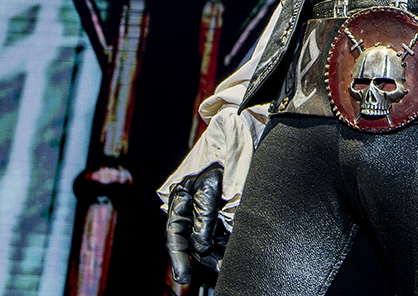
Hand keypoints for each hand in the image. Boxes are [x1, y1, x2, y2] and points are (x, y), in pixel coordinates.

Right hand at [164, 163, 225, 289]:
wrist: (242, 138)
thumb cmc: (223, 156)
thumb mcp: (211, 184)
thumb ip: (205, 214)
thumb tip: (201, 245)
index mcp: (179, 201)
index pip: (175, 236)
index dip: (179, 258)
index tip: (184, 278)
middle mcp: (189, 209)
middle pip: (192, 242)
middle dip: (204, 258)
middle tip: (220, 269)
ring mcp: (206, 211)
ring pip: (208, 241)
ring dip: (217, 254)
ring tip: (227, 264)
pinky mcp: (223, 212)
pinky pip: (221, 233)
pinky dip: (227, 243)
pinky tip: (234, 251)